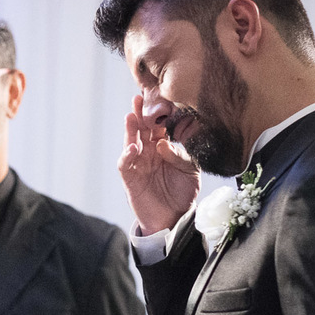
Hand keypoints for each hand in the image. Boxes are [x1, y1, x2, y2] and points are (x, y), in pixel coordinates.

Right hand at [118, 94, 199, 233]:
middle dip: (140, 113)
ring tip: (131, 115)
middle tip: (139, 97)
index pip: (159, 125)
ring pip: (131, 141)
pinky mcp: (130, 177)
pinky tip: (133, 148)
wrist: (174, 218)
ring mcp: (138, 163)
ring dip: (130, 128)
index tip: (162, 96)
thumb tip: (163, 144)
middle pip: (142, 128)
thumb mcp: (190, 171)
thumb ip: (180, 156)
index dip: (159, 112)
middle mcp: (149, 152)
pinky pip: (125, 163)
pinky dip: (127, 154)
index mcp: (164, 146)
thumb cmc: (183, 192)